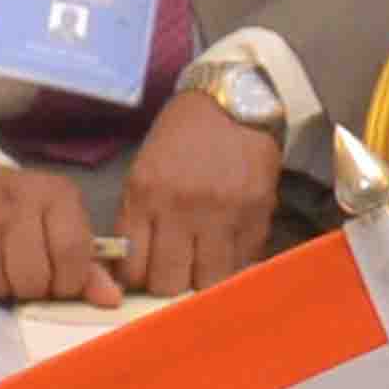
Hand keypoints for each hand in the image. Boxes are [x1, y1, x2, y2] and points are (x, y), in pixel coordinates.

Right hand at [0, 159, 109, 306]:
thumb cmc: (24, 211)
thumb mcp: (62, 226)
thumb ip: (88, 266)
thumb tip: (111, 300)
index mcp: (57, 194)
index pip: (70, 252)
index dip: (68, 283)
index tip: (62, 285)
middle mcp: (18, 197)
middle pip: (30, 277)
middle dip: (32, 289)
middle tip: (29, 277)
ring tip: (2, 268)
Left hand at [111, 90, 283, 300]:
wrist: (234, 103)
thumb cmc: (182, 137)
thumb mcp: (144, 171)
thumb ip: (138, 219)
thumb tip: (131, 270)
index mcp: (147, 194)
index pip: (133, 269)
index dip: (137, 280)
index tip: (145, 274)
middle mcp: (183, 208)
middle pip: (169, 284)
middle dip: (168, 286)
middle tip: (174, 274)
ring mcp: (223, 214)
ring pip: (209, 283)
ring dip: (203, 281)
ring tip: (202, 266)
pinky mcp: (257, 215)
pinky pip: (242, 263)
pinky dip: (233, 264)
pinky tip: (226, 250)